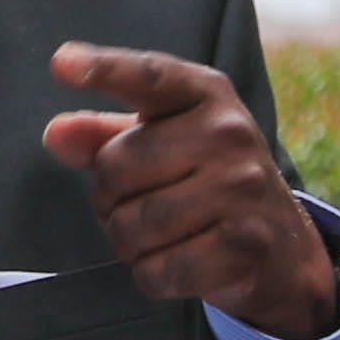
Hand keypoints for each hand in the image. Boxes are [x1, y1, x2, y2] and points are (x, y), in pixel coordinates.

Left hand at [39, 43, 339, 339]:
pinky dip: (151, 275)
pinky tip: (175, 262)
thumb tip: (57, 133)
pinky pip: (158, 270)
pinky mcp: (245, 245)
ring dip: (128, 243)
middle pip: (115, 170)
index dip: (104, 69)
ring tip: (158, 235)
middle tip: (139, 204)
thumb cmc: (207, 181)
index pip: (149, 76)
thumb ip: (104, 134)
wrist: (283, 244)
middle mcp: (230, 132)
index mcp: (206, 94)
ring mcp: (242, 189)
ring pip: (132, 226)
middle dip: (109, 200)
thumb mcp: (163, 142)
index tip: (62, 64)